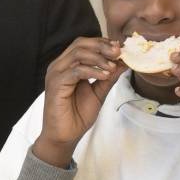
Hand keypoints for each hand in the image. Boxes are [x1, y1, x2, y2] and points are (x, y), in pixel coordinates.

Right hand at [32, 37, 123, 167]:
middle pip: (80, 44)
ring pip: (78, 54)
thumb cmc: (77, 115)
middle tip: (118, 53)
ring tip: (113, 67)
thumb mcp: (98, 93)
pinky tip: (104, 75)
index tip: (120, 48)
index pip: (84, 44)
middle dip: (102, 46)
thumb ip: (108, 77)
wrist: (65, 136)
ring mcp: (56, 74)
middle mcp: (59, 66)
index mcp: (67, 65)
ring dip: (99, 58)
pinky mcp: (55, 84)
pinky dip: (92, 71)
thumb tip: (124, 62)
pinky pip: (76, 71)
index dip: (102, 43)